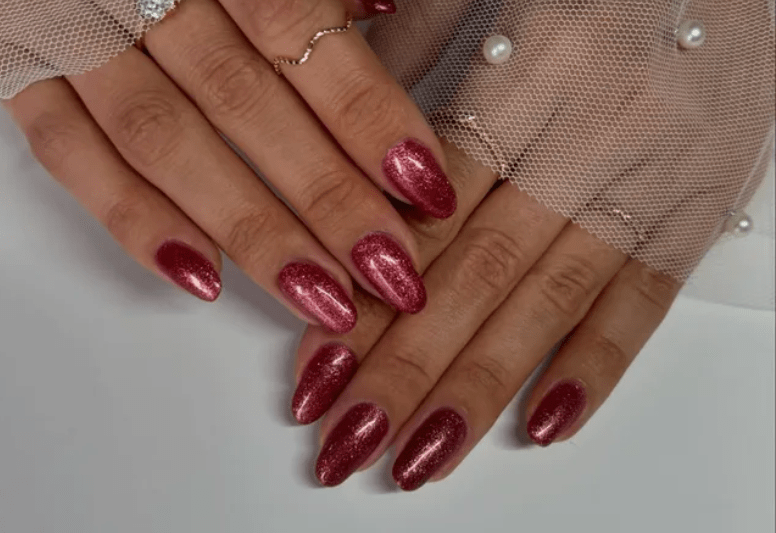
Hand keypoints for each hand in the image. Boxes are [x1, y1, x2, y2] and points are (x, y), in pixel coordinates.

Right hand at [0, 0, 455, 332]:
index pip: (301, 30)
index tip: (426, 190)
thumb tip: (383, 15)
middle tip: (392, 272)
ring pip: (169, 144)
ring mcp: (77, 35)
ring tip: (322, 299)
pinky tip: (203, 278)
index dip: (368, 117)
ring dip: (251, 230)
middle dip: (327, 198)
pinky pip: (69, 154)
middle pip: (247, 106)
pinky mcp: (21, 71)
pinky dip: (133, 220)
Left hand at [289, 0, 772, 487]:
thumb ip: (406, 62)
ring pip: (548, 298)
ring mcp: (643, 179)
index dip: (363, 297)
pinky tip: (547, 422)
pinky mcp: (694, 205)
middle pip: (474, 273)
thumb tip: (339, 147)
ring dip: (479, 388)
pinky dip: (599, 364)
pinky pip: (646, 294)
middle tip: (347, 440)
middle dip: (404, 369)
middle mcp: (580, 136)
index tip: (316, 367)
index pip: (421, 214)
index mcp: (521, 72)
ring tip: (418, 456)